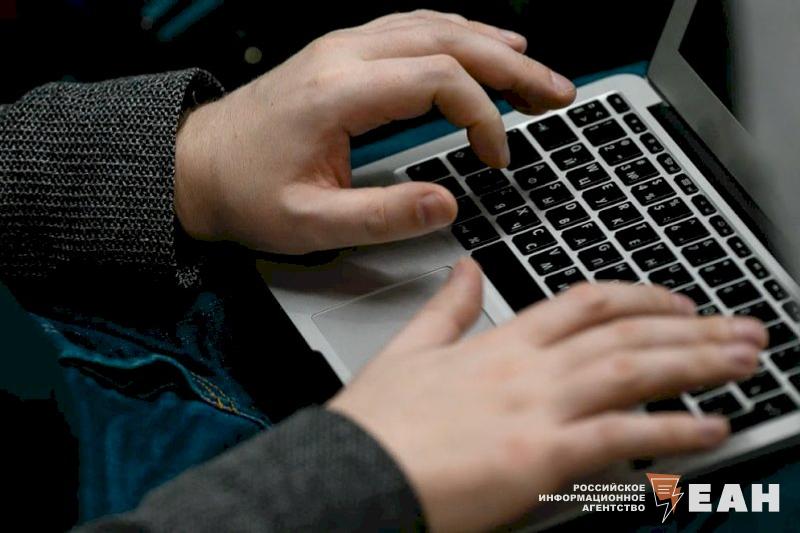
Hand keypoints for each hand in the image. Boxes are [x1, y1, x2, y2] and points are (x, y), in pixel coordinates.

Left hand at [174, 10, 575, 252]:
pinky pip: (410, 28)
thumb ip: (383, 217)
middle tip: (558, 92)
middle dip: (511, 67)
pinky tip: (479, 45)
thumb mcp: (310, 224)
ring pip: (432, 26)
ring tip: (533, 68)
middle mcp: (343, 56)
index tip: (499, 156)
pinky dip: (454, 35)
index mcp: (338, 94)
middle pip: (448, 40)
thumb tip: (448, 204)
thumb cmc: (246, 193)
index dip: (483, 116)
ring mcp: (342, 48)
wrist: (196, 166)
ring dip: (490, 45)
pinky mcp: (341, 54)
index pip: (437, 80)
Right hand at [328, 259, 767, 531]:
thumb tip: (466, 270)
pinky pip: (621, 436)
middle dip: (692, 328)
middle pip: (625, 332)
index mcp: (500, 342)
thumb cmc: (378, 423)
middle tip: (742, 328)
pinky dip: (672, 429)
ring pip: (633, 371)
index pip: (585, 303)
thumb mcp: (410, 348)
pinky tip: (710, 427)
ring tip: (745, 361)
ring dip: (698, 364)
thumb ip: (447, 307)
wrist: (355, 470)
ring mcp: (538, 408)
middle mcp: (528, 368)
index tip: (677, 302)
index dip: (641, 297)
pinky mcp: (541, 456)